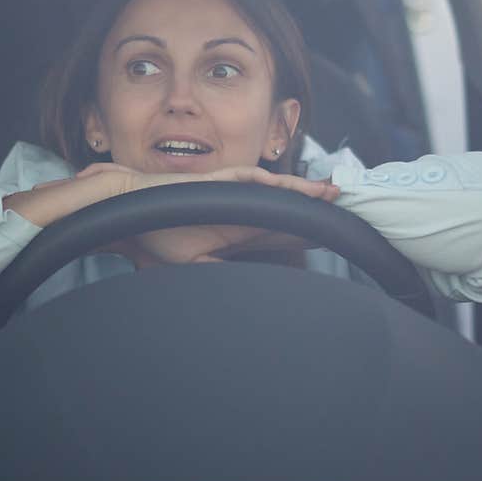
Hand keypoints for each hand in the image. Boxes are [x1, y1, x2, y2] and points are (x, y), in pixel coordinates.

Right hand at [67, 162, 339, 266]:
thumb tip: (240, 301)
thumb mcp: (193, 266)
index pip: (282, 231)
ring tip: (334, 194)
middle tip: (349, 213)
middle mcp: (241, 209)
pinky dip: (279, 182)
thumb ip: (218, 277)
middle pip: (289, 209)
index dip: (309, 233)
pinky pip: (255, 179)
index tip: (334, 237)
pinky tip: (300, 187)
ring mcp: (233, 192)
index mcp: (239, 230)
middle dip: (318, 211)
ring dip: (307, 192)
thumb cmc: (158, 237)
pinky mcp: (221, 181)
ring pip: (279, 191)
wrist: (132, 212)